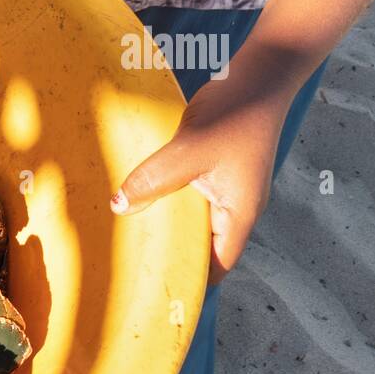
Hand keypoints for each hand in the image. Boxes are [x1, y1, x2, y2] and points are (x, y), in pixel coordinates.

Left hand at [111, 71, 294, 283]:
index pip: (217, 266)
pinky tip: (133, 200)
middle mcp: (232, 208)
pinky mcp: (209, 171)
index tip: (159, 296)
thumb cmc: (234, 116)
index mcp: (238, 215)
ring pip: (189, 221)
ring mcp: (221, 189)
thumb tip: (120, 207)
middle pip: (201, 247)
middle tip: (130, 273)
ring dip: (162, 227)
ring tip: (124, 243)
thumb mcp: (189, 151)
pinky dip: (162, 201)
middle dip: (170, 258)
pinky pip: (183, 196)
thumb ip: (153, 180)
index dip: (193, 284)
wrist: (254, 77)